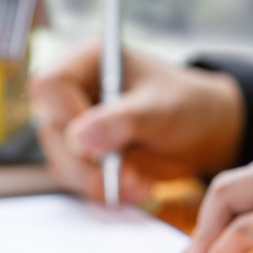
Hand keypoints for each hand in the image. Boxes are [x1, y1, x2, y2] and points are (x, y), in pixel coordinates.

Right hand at [28, 44, 245, 202]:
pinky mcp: (80, 156)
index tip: (99, 139)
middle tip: (127, 175)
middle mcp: (73, 93)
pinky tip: (134, 188)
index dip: (67, 113)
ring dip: (97, 181)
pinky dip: (103, 190)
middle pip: (53, 130)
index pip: (51, 84)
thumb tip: (80, 138)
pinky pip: (75, 180)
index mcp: (88, 62)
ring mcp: (73, 127)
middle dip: (89, 161)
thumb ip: (122, 120)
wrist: (201, 134)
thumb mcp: (161, 109)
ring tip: (138, 184)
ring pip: (61, 161)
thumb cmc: (185, 106)